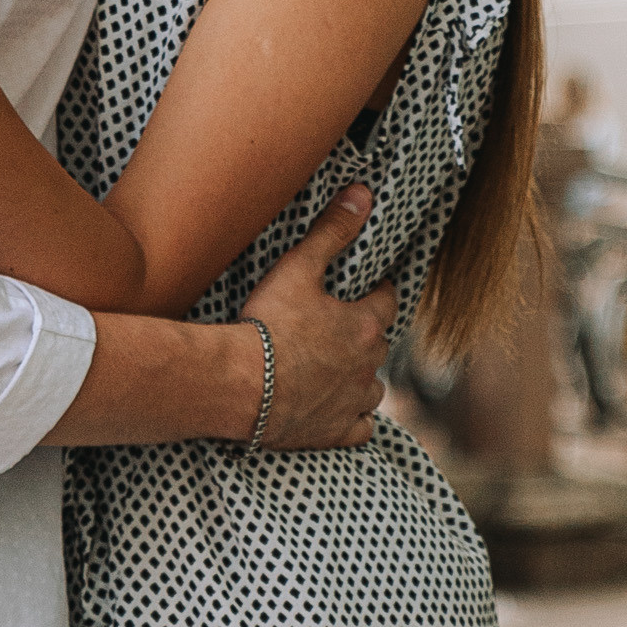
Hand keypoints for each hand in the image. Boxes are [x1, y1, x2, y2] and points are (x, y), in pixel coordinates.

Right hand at [242, 184, 395, 449]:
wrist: (240, 385)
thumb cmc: (267, 325)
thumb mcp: (297, 268)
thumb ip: (332, 231)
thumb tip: (363, 194)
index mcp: (364, 324)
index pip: (386, 300)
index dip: (377, 292)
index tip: (367, 289)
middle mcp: (368, 365)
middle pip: (379, 345)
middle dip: (365, 335)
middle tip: (339, 327)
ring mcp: (353, 402)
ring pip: (373, 388)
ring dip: (361, 378)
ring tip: (338, 370)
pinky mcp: (335, 432)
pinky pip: (360, 428)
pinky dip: (353, 419)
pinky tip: (338, 412)